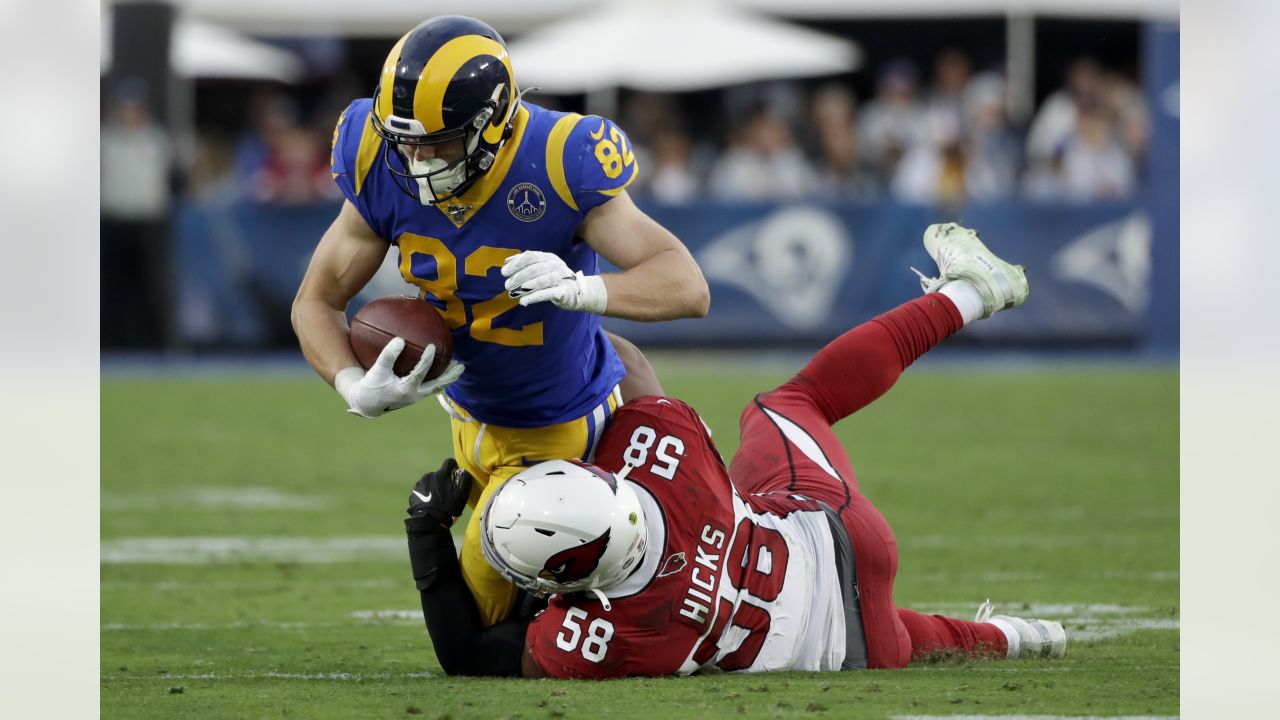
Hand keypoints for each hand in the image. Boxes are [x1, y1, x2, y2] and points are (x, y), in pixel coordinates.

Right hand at [334, 337, 463, 418]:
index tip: (432, 346)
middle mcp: (414, 395)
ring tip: (458, 367)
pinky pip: (431, 387)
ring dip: (448, 378)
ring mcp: (416, 397)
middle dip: (450, 376)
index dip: (427, 359)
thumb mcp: (377, 369)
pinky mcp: (415, 396)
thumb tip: (400, 339)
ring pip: (436, 387)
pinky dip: (439, 379)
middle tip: (461, 366)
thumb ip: (388, 355)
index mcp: (405, 389)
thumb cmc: (372, 385)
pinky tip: (444, 370)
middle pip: (437, 386)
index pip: (420, 372)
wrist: (368, 403)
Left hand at [407, 457, 473, 528]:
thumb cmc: (448, 507)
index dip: (454, 467)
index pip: (449, 462)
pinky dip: (426, 494)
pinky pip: (422, 490)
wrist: (430, 522)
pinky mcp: (413, 494)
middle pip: (439, 474)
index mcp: (441, 474)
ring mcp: (419, 484)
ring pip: (430, 482)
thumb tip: (463, 471)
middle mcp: (429, 475)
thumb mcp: (462, 494)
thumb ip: (465, 479)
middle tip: (447, 492)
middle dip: (443, 480)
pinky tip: (430, 503)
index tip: (456, 474)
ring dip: (434, 487)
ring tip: (437, 499)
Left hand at [502, 251, 607, 313]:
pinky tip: (523, 301)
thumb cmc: (555, 280)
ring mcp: (561, 278)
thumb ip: (526, 264)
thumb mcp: (542, 268)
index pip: (531, 256)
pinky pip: (547, 294)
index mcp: (549, 257)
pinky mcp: (563, 292)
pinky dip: (534, 297)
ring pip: (541, 280)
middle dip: (518, 276)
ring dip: (525, 286)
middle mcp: (556, 265)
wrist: (579, 292)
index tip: (504, 272)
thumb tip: (507, 262)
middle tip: (507, 285)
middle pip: (535, 268)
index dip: (516, 263)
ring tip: (513, 292)